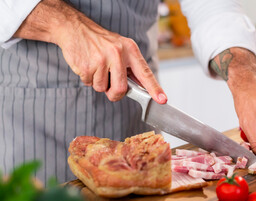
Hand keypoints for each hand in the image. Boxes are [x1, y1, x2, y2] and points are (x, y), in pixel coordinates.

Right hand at [14, 0, 166, 103]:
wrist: (76, 28)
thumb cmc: (101, 41)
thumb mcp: (122, 48)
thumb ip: (132, 67)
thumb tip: (142, 87)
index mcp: (130, 50)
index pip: (145, 73)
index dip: (155, 89)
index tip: (162, 99)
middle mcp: (117, 54)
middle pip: (121, 89)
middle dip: (115, 94)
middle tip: (111, 88)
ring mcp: (101, 60)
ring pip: (102, 88)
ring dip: (99, 83)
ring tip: (96, 67)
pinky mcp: (86, 66)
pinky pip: (89, 84)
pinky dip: (88, 79)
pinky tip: (88, 65)